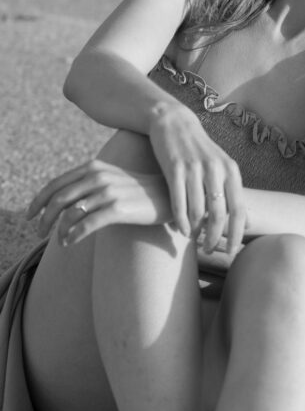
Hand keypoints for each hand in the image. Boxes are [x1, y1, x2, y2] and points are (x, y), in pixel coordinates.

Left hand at [27, 159, 171, 245]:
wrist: (168, 195)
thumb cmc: (137, 191)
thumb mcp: (111, 179)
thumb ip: (88, 183)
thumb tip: (62, 201)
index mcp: (95, 167)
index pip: (56, 184)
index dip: (38, 201)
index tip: (30, 215)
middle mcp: (99, 176)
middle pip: (59, 199)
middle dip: (44, 219)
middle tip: (39, 232)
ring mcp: (109, 192)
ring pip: (70, 214)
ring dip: (59, 231)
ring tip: (60, 241)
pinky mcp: (118, 209)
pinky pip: (86, 225)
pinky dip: (73, 236)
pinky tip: (70, 242)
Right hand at [147, 105, 246, 253]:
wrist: (175, 123)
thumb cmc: (200, 151)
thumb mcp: (221, 167)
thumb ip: (232, 193)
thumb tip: (246, 224)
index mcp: (231, 170)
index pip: (239, 209)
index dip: (236, 234)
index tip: (231, 252)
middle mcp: (216, 169)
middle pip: (219, 214)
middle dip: (214, 237)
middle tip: (208, 250)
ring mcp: (195, 168)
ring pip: (198, 211)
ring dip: (196, 231)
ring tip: (194, 239)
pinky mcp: (174, 168)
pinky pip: (179, 202)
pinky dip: (181, 221)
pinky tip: (181, 230)